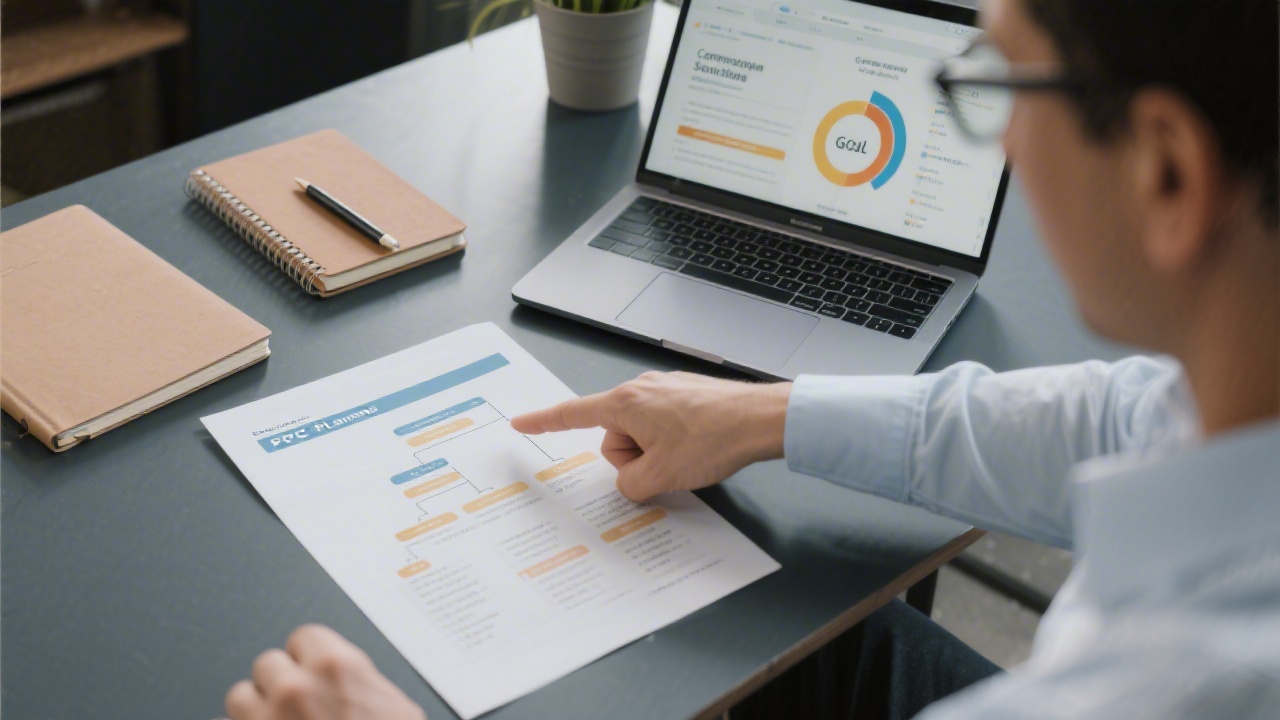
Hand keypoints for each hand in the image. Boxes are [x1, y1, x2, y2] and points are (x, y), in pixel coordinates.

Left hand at [226, 624, 425, 719]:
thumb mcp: (399, 711)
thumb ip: (366, 685)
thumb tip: (353, 683)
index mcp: (337, 667)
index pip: (304, 638)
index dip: (309, 659)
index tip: (314, 675)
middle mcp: (296, 688)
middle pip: (268, 664)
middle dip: (281, 685)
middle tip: (299, 708)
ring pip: (239, 697)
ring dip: (255, 711)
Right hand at [511, 371, 789, 500]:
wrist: (761, 419)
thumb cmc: (712, 440)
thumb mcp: (660, 476)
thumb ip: (630, 485)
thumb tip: (632, 481)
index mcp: (625, 404)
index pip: (572, 415)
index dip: (543, 421)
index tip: (520, 422)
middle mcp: (641, 389)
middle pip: (615, 436)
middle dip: (633, 459)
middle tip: (665, 466)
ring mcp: (666, 390)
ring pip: (643, 435)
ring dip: (657, 453)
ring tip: (688, 456)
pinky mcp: (687, 396)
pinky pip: (664, 427)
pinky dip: (674, 443)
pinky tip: (699, 448)